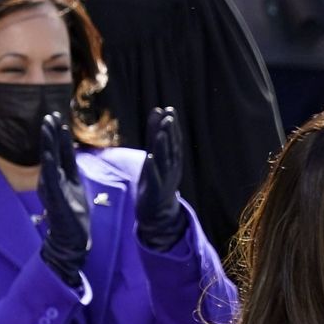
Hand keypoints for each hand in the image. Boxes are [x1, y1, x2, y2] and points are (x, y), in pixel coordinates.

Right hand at [38, 112, 89, 286]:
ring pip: (48, 161)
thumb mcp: (76, 183)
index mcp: (60, 175)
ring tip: (47, 127)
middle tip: (49, 114)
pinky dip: (49, 166)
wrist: (72, 238)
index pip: (59, 150)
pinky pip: (51, 180)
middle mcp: (52, 179)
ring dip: (48, 144)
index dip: (59, 135)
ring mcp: (51, 188)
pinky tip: (48, 155)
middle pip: (51, 151)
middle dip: (50, 133)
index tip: (57, 116)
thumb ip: (71, 167)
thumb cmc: (74, 212)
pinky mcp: (54, 198)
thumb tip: (70, 148)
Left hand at [136, 107, 187, 251]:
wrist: (158, 213)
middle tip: (168, 118)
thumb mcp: (155, 154)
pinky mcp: (156, 192)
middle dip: (169, 133)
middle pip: (171, 149)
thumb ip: (154, 133)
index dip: (172, 127)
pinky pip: (155, 180)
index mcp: (172, 160)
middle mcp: (171, 169)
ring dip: (162, 148)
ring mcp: (165, 180)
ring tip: (160, 134)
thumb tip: (158, 110)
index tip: (169, 111)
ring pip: (164, 162)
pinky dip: (153, 170)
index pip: (173, 141)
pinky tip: (150, 159)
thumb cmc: (156, 180)